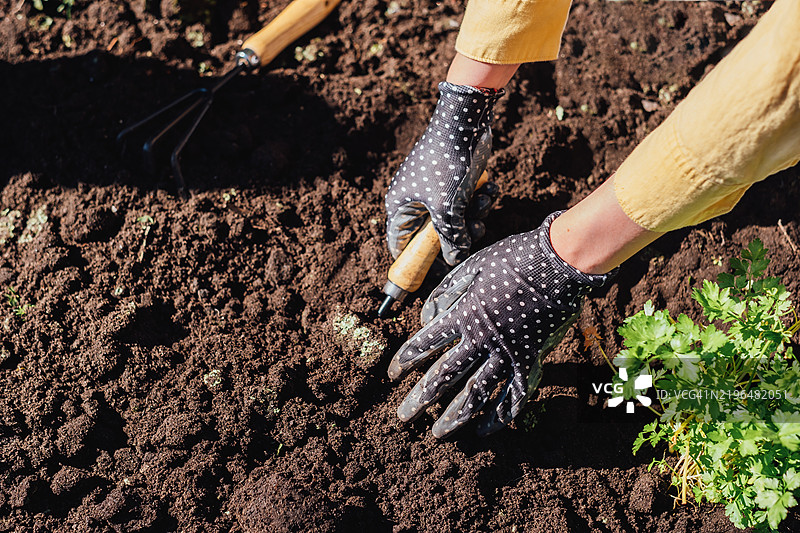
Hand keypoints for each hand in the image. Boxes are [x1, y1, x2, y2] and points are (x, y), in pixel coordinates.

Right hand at [386, 82, 502, 265]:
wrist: (466, 121)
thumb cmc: (448, 163)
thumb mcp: (448, 208)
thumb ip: (450, 238)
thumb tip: (455, 258)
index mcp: (400, 206)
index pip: (400, 245)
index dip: (415, 262)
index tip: (432, 276)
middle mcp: (414, 200)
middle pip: (434, 236)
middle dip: (459, 234)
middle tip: (474, 229)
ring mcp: (435, 190)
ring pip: (455, 220)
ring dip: (474, 215)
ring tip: (482, 201)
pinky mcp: (454, 181)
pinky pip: (465, 203)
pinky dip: (479, 200)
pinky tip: (489, 188)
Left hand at [388, 212, 613, 437]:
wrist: (558, 263)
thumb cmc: (514, 259)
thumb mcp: (472, 266)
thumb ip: (446, 292)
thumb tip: (428, 318)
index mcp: (463, 315)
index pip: (425, 343)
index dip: (406, 359)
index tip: (392, 374)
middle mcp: (481, 340)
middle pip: (444, 376)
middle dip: (420, 399)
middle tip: (404, 417)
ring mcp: (507, 354)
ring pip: (476, 393)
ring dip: (455, 416)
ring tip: (438, 433)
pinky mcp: (531, 361)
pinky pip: (514, 396)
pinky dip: (499, 415)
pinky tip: (484, 429)